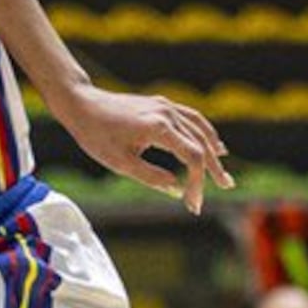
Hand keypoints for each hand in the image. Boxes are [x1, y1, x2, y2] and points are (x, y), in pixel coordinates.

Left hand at [52, 85, 232, 213]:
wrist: (81, 104)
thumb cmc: (95, 135)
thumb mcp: (119, 163)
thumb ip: (151, 177)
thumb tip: (178, 189)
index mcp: (158, 128)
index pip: (193, 158)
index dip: (198, 182)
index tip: (193, 203)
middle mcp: (167, 113)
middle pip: (201, 144)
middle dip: (212, 169)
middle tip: (226, 188)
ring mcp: (166, 106)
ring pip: (200, 130)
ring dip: (214, 151)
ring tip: (223, 171)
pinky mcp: (162, 104)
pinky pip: (192, 118)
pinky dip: (206, 133)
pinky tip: (214, 144)